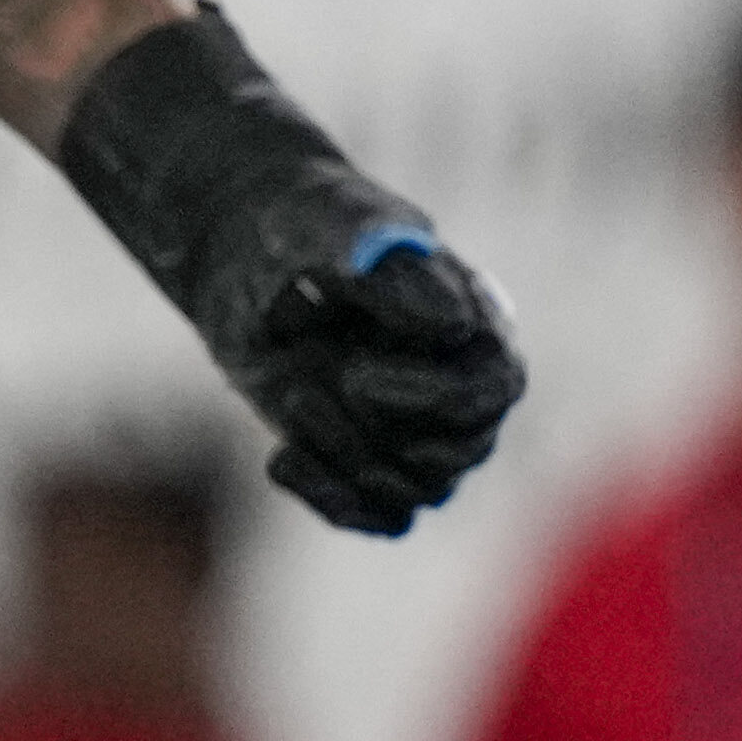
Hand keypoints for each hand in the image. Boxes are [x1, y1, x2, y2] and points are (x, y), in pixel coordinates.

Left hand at [50, 6, 526, 535]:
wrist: (250, 256)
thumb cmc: (305, 227)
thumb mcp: (335, 224)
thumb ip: (388, 265)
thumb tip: (447, 324)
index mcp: (477, 325)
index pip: (491, 391)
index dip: (429, 398)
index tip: (355, 376)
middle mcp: (463, 386)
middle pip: (456, 453)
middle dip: (373, 432)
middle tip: (302, 392)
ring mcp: (423, 430)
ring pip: (416, 490)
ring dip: (344, 458)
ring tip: (290, 398)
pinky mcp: (375, 462)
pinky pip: (381, 516)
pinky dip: (332, 498)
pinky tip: (280, 458)